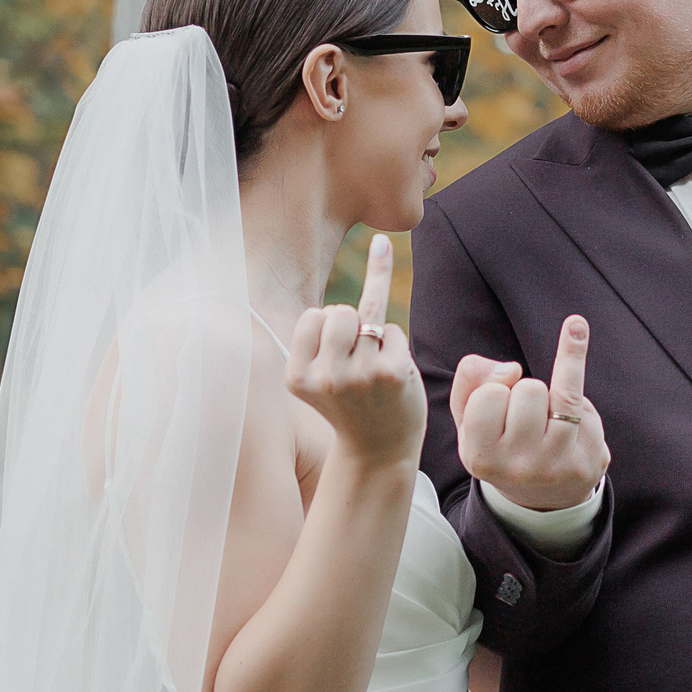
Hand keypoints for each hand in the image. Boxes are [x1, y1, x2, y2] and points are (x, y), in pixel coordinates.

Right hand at [286, 234, 424, 467]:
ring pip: (365, 316)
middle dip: (349, 326)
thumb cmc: (349, 403)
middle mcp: (324, 377)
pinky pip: (392, 330)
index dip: (326, 329)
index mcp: (296, 377)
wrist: (379, 450)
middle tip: (355, 364)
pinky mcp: (391, 373)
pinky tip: (390, 354)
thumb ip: (325, 327)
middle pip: (337, 312)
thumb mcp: (319, 372)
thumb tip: (381, 241)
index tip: (332, 361)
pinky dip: (394, 344)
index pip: (312, 316)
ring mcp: (359, 375)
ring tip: (372, 367)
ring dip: (372, 333)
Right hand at [451, 315, 609, 512]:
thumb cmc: (499, 441)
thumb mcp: (469, 414)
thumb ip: (471, 378)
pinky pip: (584, 404)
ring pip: (562, 394)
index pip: (490, 394)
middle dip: (526, 392)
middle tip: (524, 420)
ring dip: (551, 396)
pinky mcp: (589, 462)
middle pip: (529, 389)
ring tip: (546, 417)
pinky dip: (575, 372)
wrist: (539, 497)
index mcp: (480, 458)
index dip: (495, 390)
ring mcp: (558, 467)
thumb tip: (512, 368)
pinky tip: (575, 328)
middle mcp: (519, 467)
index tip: (496, 410)